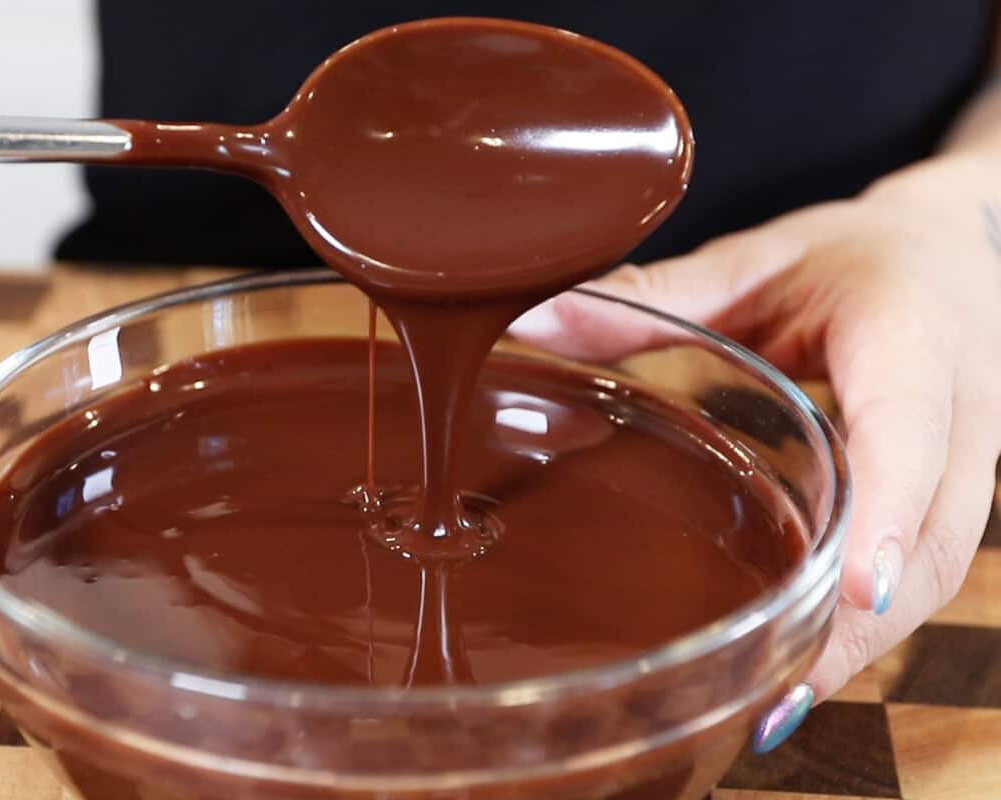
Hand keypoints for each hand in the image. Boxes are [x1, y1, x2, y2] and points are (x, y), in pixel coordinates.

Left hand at [510, 152, 1000, 742]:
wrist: (952, 255)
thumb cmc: (853, 256)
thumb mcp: (758, 260)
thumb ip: (658, 296)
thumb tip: (539, 321)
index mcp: (911, 338)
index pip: (911, 429)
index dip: (889, 510)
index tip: (858, 589)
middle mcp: (959, 410)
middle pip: (933, 538)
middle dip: (860, 624)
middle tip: (774, 691)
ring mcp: (964, 463)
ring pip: (936, 574)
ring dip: (860, 645)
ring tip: (773, 704)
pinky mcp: (945, 496)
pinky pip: (919, 572)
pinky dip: (864, 628)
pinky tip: (799, 665)